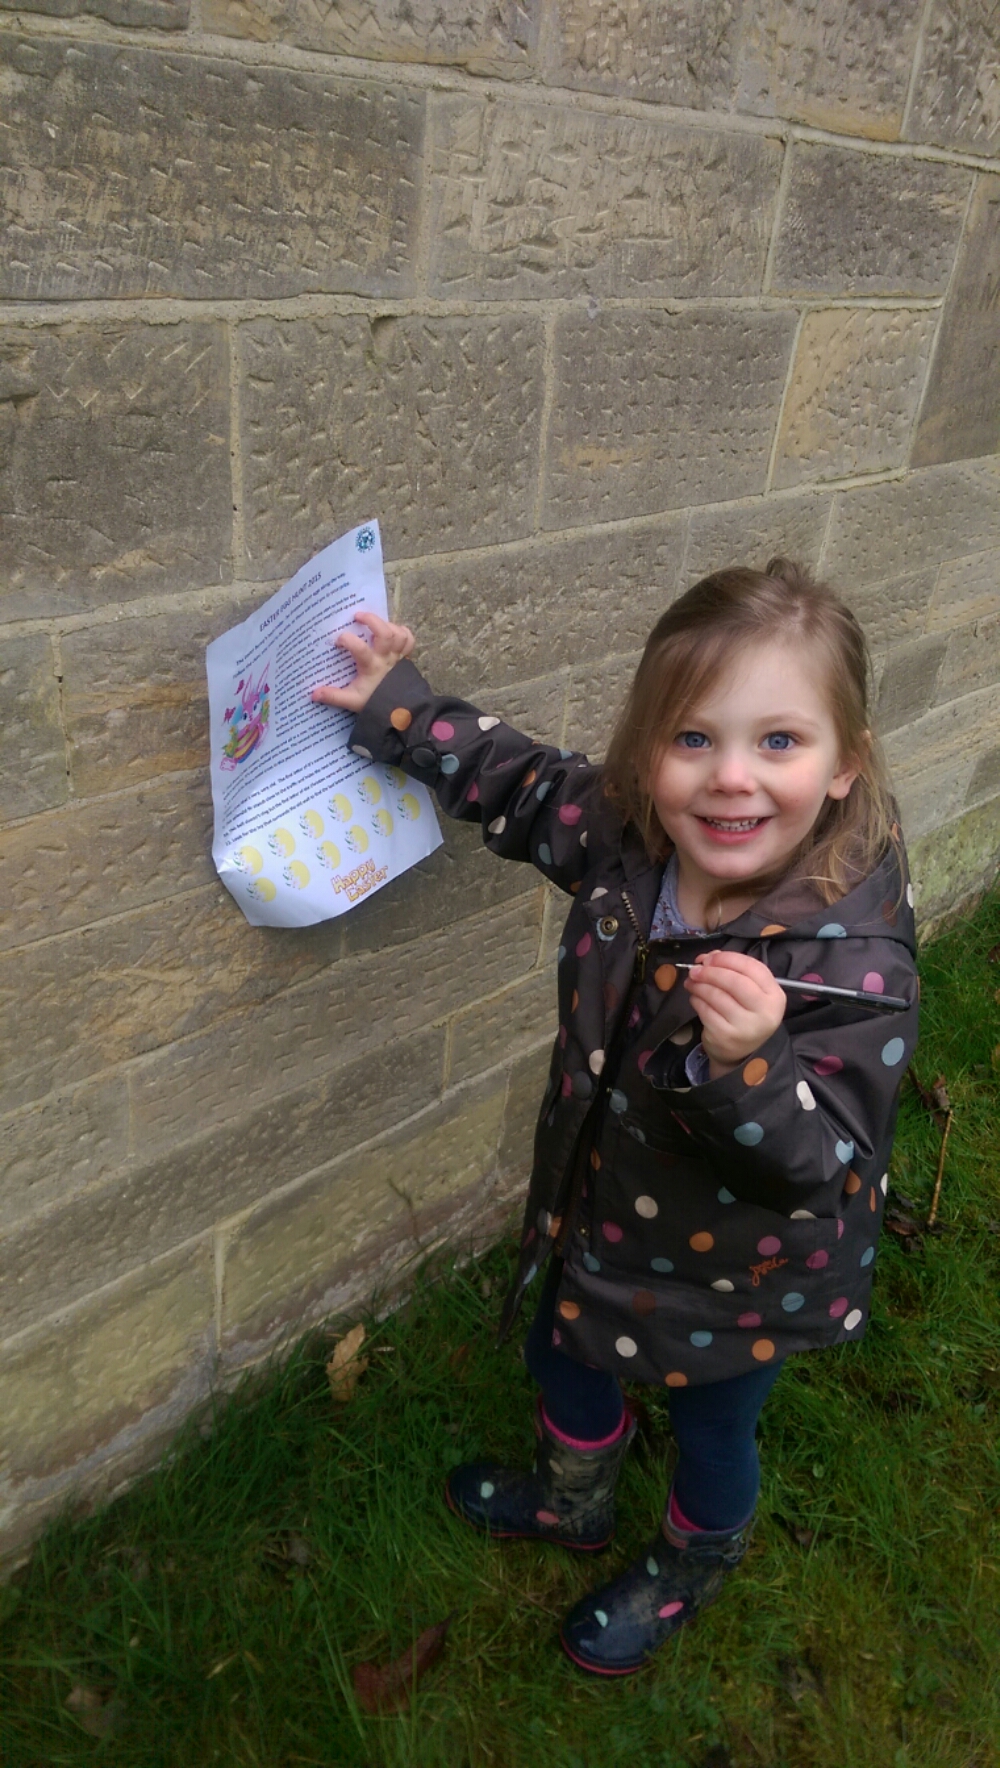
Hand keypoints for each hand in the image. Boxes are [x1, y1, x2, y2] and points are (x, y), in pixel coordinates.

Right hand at [311, 611, 414, 714]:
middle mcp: (386, 659)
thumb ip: (333, 696)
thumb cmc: (374, 702)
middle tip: (358, 616)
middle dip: (371, 620)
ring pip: (398, 633)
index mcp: (371, 667)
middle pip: (385, 633)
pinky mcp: (406, 657)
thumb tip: (313, 694)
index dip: (348, 640)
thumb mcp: (351, 701)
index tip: (338, 640)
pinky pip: (409, 639)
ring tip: (374, 623)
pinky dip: (402, 632)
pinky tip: (392, 631)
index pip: (360, 649)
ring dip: (386, 624)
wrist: (398, 712)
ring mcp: (398, 657)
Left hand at [684, 950, 785, 1076]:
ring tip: (692, 981)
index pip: (753, 968)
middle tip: (695, 969)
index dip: (728, 958)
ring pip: (716, 995)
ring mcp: (745, 1026)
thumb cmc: (746, 1014)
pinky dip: (696, 1000)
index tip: (710, 957)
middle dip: (711, 971)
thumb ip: (734, 971)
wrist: (743, 1052)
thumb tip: (708, 957)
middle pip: (734, 981)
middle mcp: (764, 1011)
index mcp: (775, 996)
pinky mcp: (725, 1036)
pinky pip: (705, 1010)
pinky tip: (695, 997)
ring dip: (699, 985)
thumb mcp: (750, 993)